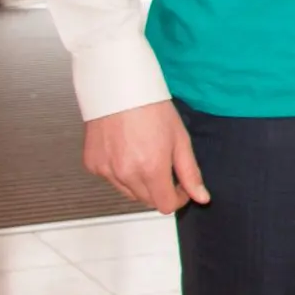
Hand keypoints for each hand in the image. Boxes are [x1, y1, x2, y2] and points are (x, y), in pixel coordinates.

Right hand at [83, 100, 208, 214]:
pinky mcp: (93, 165)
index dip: (178, 198)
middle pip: (147, 201)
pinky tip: (127, 152)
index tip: (182, 188)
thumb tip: (201, 196)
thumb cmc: (150, 107)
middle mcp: (126, 173)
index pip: (165, 205)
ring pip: (128, 193)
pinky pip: (111, 180)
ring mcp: (106, 170)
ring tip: (145, 156)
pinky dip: (121, 174)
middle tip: (166, 168)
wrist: (119, 88)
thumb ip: (190, 173)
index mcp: (151, 168)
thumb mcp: (180, 139)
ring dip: (141, 184)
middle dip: (161, 190)